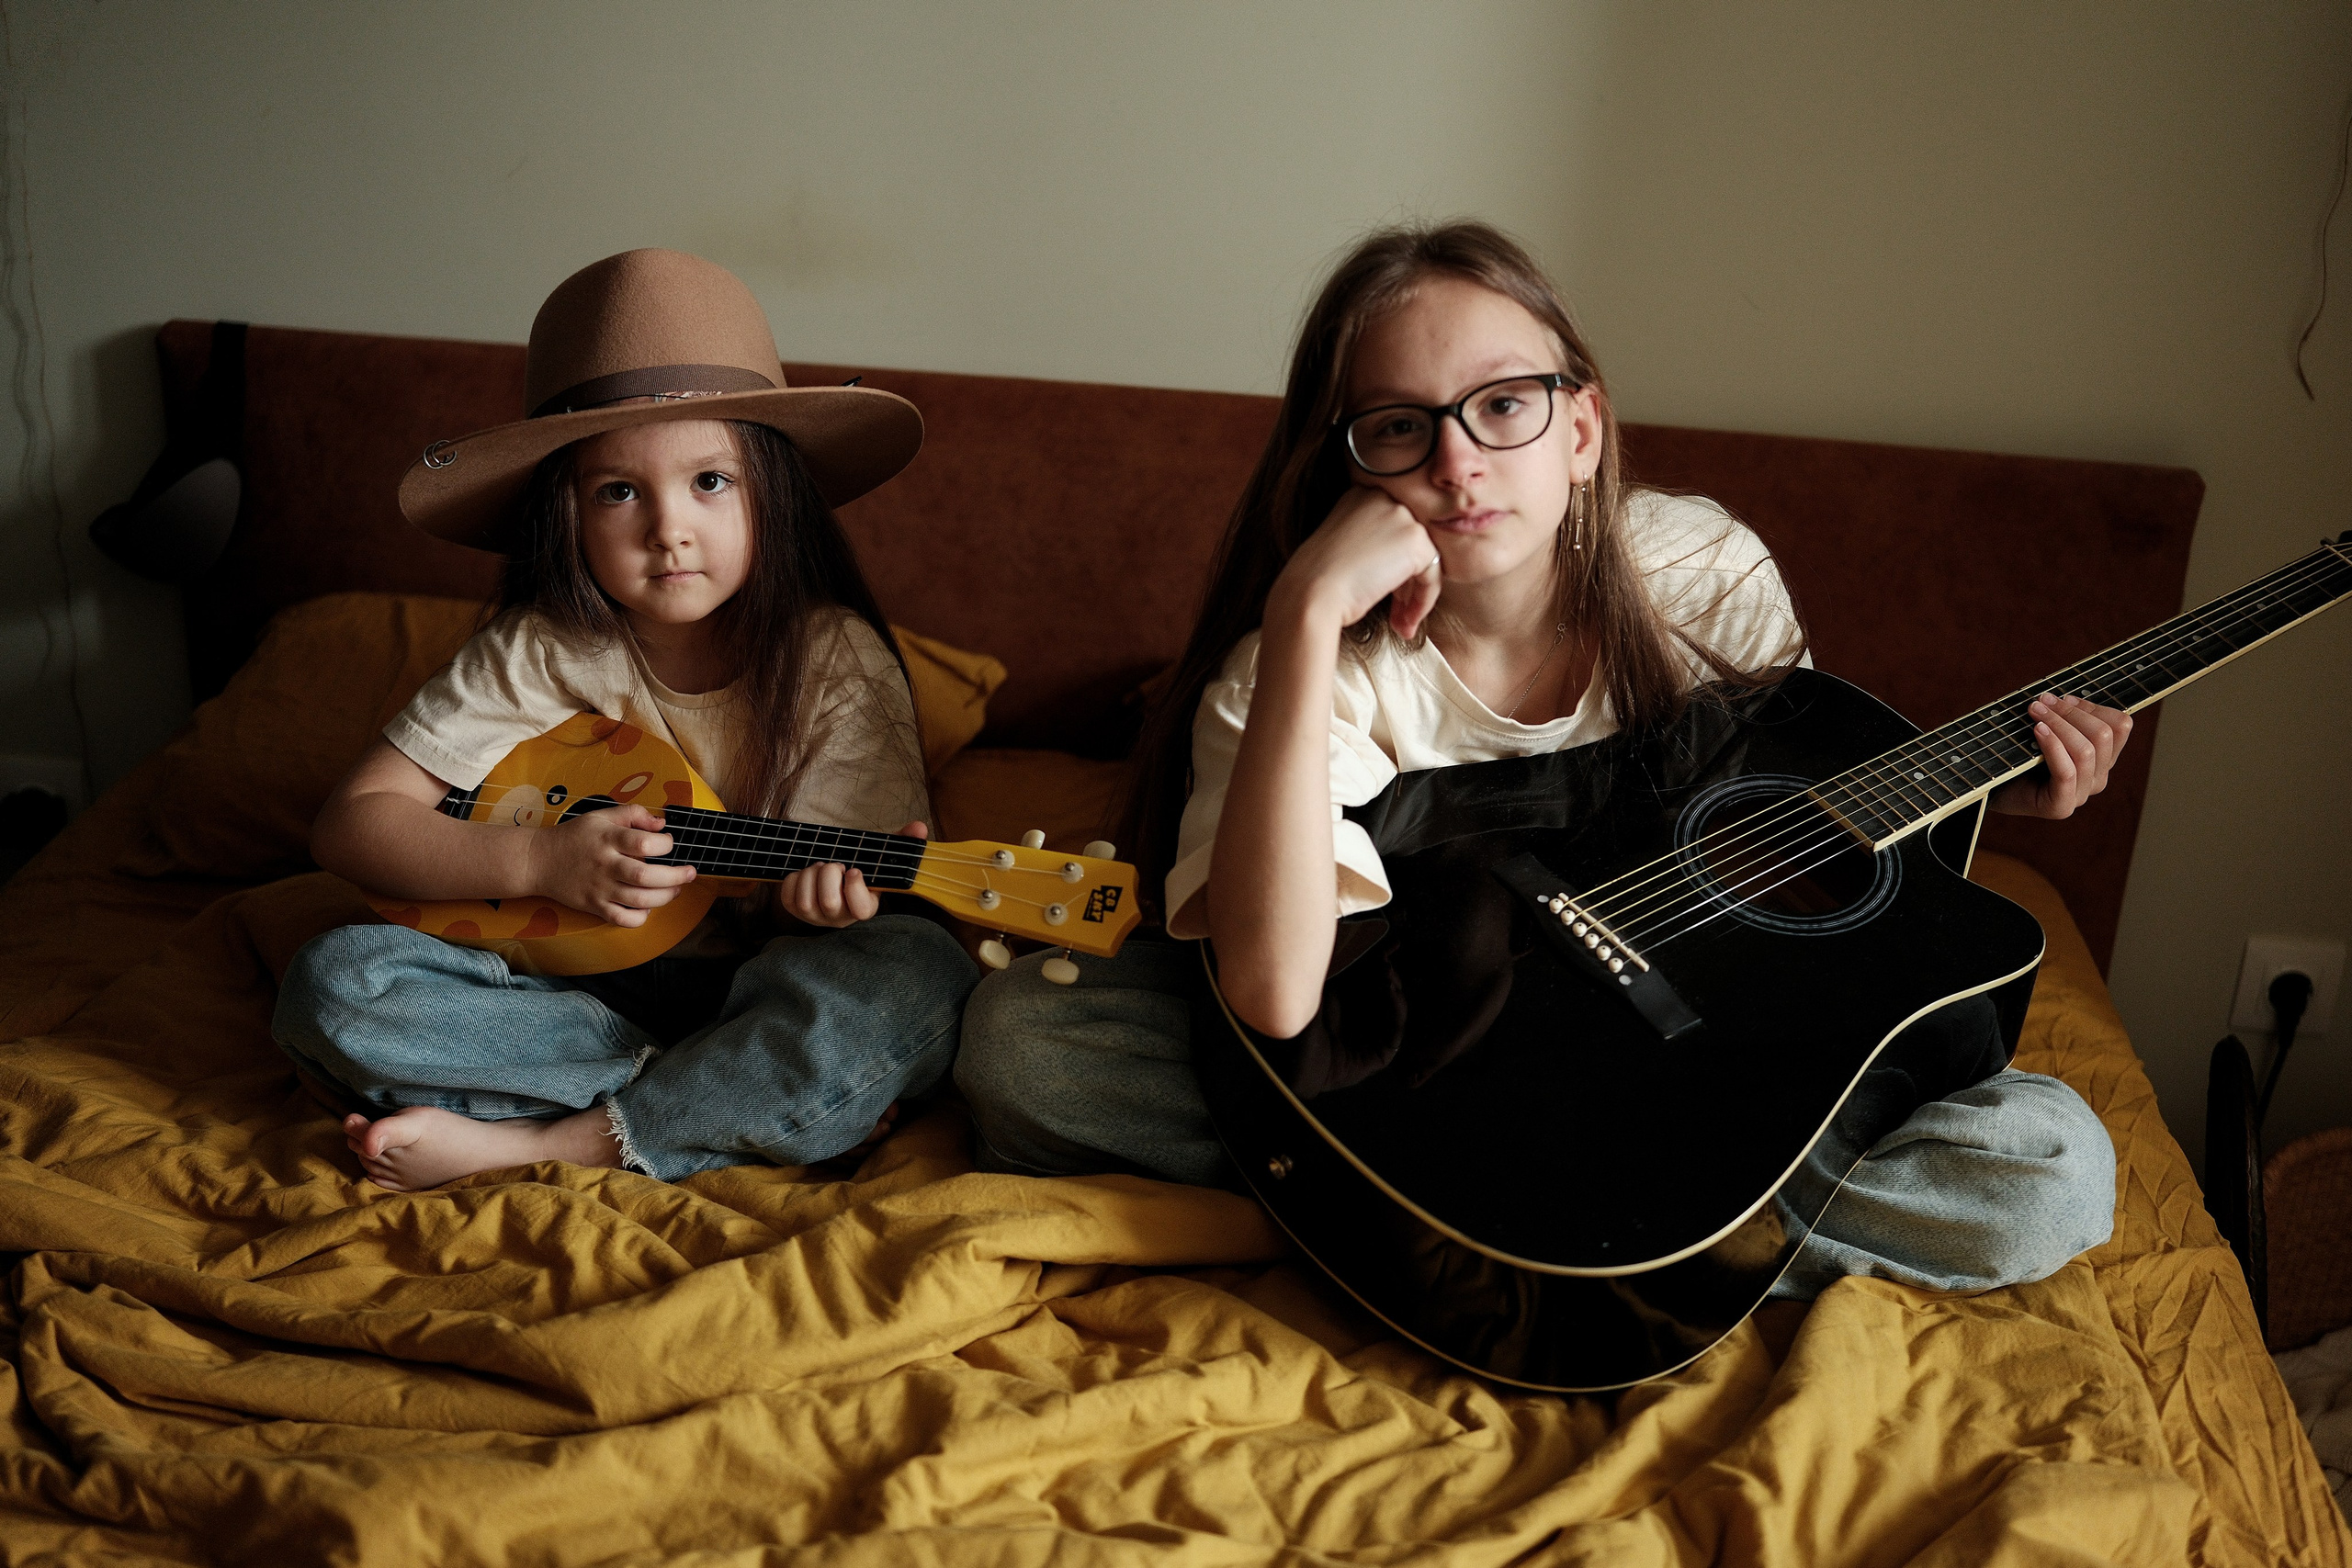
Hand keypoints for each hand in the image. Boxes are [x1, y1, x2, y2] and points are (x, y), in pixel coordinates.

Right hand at [527, 804, 695, 925]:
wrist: (538, 860)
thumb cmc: (573, 837)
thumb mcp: (600, 815)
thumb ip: (632, 814)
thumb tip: (661, 823)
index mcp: (607, 838)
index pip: (643, 843)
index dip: (665, 844)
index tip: (670, 843)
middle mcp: (604, 864)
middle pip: (645, 875)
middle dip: (675, 876)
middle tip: (689, 873)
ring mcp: (599, 888)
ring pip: (638, 900)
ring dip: (664, 897)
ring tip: (675, 889)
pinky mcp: (593, 906)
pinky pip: (621, 919)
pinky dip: (640, 917)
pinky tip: (647, 907)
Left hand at [777, 820, 927, 927]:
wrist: (831, 880)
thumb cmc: (858, 868)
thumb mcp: (878, 856)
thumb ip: (900, 842)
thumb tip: (919, 827)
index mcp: (865, 907)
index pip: (861, 910)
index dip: (855, 888)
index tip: (854, 870)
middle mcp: (840, 918)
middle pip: (828, 902)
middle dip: (828, 874)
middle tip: (834, 865)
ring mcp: (816, 918)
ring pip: (806, 901)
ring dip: (810, 875)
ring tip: (820, 868)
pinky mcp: (795, 911)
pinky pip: (788, 897)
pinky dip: (793, 879)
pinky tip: (805, 874)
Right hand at [1270, 487, 1444, 639]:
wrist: (1312, 594)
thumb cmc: (1317, 581)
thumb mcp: (1342, 547)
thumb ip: (1371, 542)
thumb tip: (1400, 562)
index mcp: (1361, 495)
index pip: (1393, 530)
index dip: (1392, 565)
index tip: (1386, 593)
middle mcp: (1383, 497)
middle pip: (1410, 544)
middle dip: (1405, 582)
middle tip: (1396, 612)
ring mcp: (1401, 515)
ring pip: (1425, 560)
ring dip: (1415, 595)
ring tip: (1401, 623)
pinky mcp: (1416, 540)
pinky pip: (1432, 575)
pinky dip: (1423, 601)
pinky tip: (1404, 621)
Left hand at [1990, 693, 2132, 818]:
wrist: (1990, 786)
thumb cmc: (2017, 753)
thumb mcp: (2046, 729)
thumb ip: (2064, 716)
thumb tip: (2064, 697)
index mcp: (2102, 758)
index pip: (2120, 725)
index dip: (2093, 706)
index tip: (2063, 698)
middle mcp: (2097, 778)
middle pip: (2103, 735)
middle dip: (2070, 712)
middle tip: (2041, 701)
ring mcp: (2081, 795)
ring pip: (2086, 751)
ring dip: (2058, 723)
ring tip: (2034, 711)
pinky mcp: (2061, 806)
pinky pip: (2067, 772)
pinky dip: (2053, 746)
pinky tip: (2037, 730)